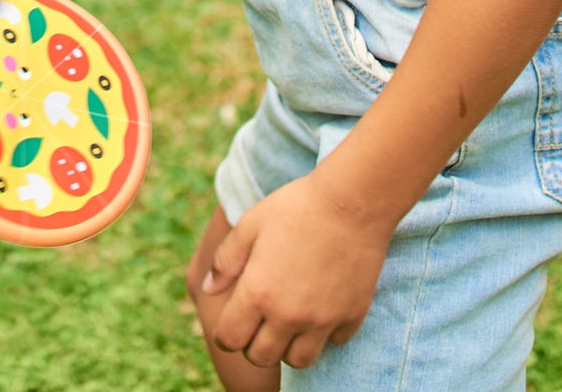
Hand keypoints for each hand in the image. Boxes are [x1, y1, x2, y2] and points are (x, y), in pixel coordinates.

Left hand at [201, 171, 390, 370]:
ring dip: (289, 345)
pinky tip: (322, 305)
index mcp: (258, 292)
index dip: (226, 333)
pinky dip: (325, 332)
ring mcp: (322, 320)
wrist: (353, 199)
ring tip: (290, 319)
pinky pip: (333, 342)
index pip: (230, 340)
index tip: (235, 320)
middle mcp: (288, 314)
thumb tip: (208, 289)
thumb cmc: (297, 206)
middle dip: (254, 342)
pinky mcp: (351, 316)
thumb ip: (226, 260)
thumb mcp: (251, 224)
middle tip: (261, 319)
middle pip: (261, 357)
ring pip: (298, 361)